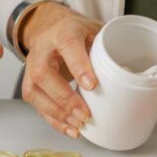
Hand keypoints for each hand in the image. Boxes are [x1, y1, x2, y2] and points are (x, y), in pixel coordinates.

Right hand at [19, 2, 101, 137]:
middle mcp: (42, 49)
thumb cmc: (76, 32)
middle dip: (64, 97)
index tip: (91, 85)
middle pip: (44, 73)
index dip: (78, 66)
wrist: (51, 28)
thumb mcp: (94, 30)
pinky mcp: (30, 84)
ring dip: (57, 112)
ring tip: (78, 124)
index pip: (68, 45)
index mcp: (63, 31)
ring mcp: (32, 68)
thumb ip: (107, 47)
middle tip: (84, 114)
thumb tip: (126, 71)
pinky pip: (36, 105)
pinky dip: (53, 120)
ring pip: (34, 92)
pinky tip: (70, 128)